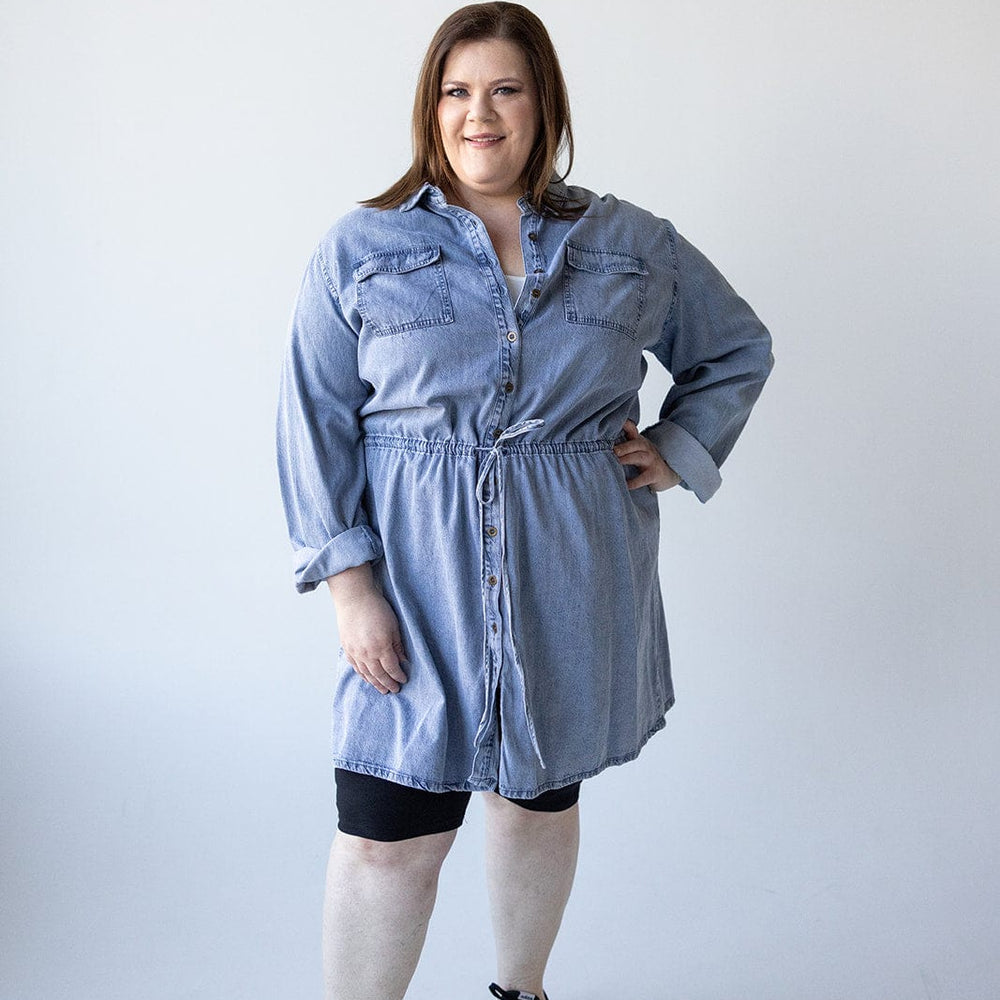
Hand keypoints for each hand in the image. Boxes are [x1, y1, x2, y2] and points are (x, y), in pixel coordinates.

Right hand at [327, 565, 408, 694]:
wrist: (354, 599)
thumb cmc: (376, 608)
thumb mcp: (394, 626)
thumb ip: (398, 646)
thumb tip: (404, 661)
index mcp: (380, 647)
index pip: (391, 668)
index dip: (398, 676)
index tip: (403, 680)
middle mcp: (366, 653)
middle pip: (379, 675)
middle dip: (388, 684)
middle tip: (394, 690)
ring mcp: (355, 652)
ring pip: (366, 674)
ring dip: (375, 683)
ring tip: (382, 689)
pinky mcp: (347, 649)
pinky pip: (356, 667)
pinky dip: (363, 675)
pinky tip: (368, 678)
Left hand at [614, 419, 680, 491]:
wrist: (668, 472)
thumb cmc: (646, 459)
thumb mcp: (636, 448)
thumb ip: (623, 441)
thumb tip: (602, 438)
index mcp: (639, 441)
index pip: (631, 429)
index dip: (625, 424)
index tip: (617, 423)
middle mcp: (645, 448)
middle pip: (635, 443)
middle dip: (623, 446)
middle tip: (612, 450)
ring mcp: (651, 461)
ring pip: (639, 457)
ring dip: (627, 459)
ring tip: (616, 462)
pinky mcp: (654, 474)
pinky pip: (643, 478)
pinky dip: (633, 482)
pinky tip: (625, 485)